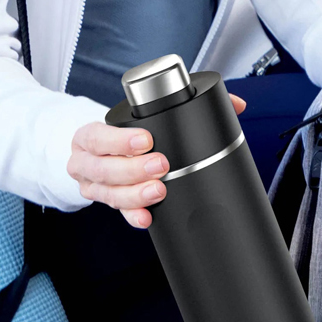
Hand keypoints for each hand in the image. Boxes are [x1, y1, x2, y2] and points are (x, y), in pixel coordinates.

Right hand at [68, 94, 246, 228]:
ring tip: (159, 191)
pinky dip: (134, 215)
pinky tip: (147, 217)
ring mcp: (94, 186)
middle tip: (161, 166)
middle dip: (133, 169)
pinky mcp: (107, 203)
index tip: (147, 140)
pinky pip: (119, 213)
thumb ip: (185, 104)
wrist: (99, 154)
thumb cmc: (124, 134)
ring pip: (109, 194)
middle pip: (103, 169)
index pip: (97, 136)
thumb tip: (235, 104)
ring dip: (135, 194)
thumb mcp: (141, 117)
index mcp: (90, 136)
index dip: (120, 140)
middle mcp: (86, 162)